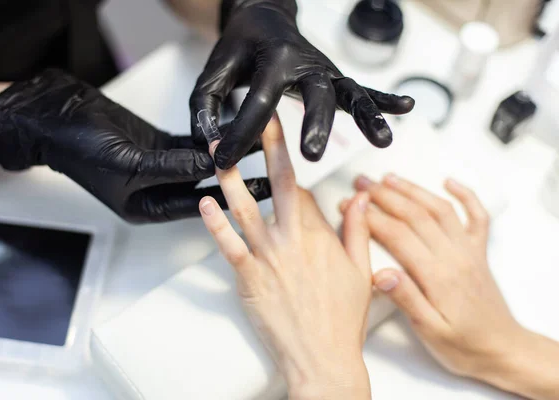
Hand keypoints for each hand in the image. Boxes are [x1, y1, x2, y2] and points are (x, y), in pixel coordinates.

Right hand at [0, 69, 270, 222]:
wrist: (56, 117)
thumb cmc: (82, 149)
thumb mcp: (129, 162)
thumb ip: (172, 165)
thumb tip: (212, 164)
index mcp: (147, 209)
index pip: (199, 208)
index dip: (233, 201)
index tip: (264, 193)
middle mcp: (157, 192)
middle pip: (207, 188)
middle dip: (239, 181)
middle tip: (274, 177)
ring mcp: (160, 168)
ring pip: (203, 165)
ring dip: (229, 158)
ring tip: (262, 150)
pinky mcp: (159, 146)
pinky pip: (193, 146)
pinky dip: (213, 141)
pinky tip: (235, 133)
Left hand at [190, 0, 414, 169]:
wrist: (264, 16)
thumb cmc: (239, 46)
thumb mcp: (212, 73)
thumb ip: (205, 107)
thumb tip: (208, 145)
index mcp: (271, 60)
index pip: (258, 103)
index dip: (239, 134)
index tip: (223, 161)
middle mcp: (304, 64)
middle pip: (315, 96)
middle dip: (315, 124)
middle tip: (311, 154)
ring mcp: (325, 71)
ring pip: (349, 94)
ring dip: (367, 117)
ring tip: (383, 140)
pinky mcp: (335, 78)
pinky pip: (362, 89)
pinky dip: (384, 100)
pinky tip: (407, 108)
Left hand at [199, 115, 371, 399]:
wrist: (322, 358)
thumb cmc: (343, 319)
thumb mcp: (362, 270)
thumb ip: (360, 229)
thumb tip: (362, 197)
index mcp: (321, 235)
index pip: (305, 193)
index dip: (298, 179)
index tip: (289, 162)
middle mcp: (292, 239)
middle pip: (280, 182)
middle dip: (268, 146)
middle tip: (257, 120)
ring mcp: (267, 257)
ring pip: (245, 207)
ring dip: (229, 176)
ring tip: (216, 151)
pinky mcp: (248, 277)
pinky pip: (227, 244)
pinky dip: (214, 222)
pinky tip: (205, 203)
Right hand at [351, 175, 558, 399]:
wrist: (502, 351)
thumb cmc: (465, 346)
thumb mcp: (429, 332)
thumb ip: (406, 299)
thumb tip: (380, 274)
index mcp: (438, 276)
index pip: (397, 236)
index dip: (370, 218)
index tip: (350, 207)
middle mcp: (454, 257)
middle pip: (415, 214)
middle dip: (385, 196)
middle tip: (362, 184)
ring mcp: (468, 251)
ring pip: (440, 209)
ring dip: (413, 189)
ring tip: (389, 178)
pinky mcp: (478, 252)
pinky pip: (476, 216)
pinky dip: (465, 195)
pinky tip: (450, 183)